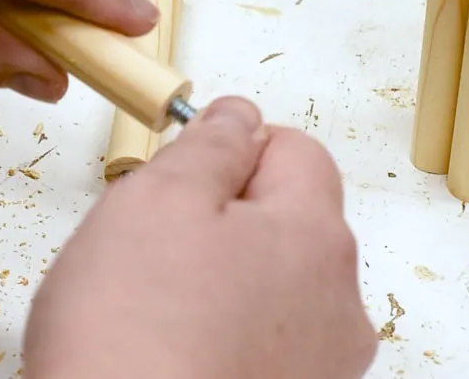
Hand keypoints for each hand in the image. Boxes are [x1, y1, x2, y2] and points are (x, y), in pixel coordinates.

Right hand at [24, 98, 377, 378]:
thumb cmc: (131, 335)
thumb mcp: (161, 198)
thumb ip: (211, 144)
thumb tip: (238, 116)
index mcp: (315, 237)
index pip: (296, 150)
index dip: (236, 148)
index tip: (189, 171)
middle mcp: (337, 303)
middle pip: (288, 218)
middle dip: (225, 214)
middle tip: (160, 243)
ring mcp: (321, 363)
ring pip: (274, 279)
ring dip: (224, 274)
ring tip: (163, 305)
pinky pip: (265, 336)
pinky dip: (227, 327)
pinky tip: (179, 347)